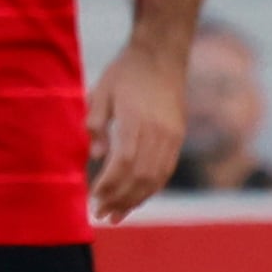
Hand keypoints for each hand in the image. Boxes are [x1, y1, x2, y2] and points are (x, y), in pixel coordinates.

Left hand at [87, 41, 185, 225]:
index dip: (109, 185)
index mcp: (138, 120)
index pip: (124, 162)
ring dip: (136, 199)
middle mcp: (160, 131)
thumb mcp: (101, 92)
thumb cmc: (125, 72)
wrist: (161, 55)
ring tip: (117, 216)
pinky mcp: (178, 136)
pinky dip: (151, 188)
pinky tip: (137, 199)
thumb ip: (95, 124)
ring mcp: (172, 135)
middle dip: (121, 199)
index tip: (93, 199)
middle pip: (141, 175)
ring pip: (156, 176)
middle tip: (101, 216)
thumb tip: (94, 156)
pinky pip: (166, 169)